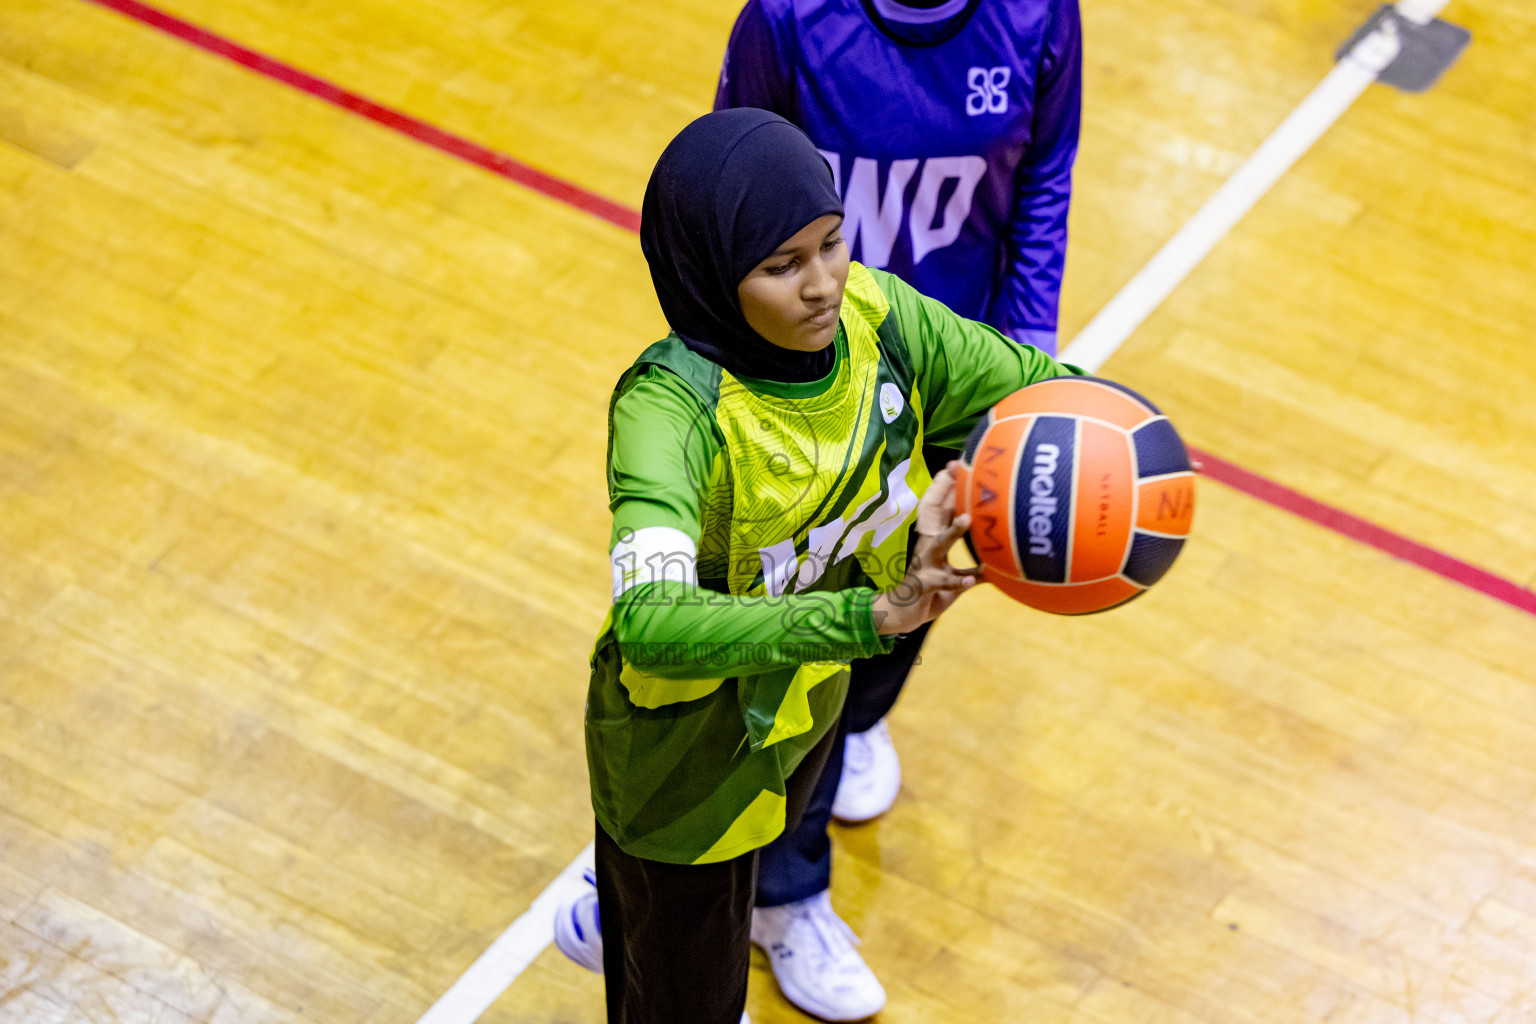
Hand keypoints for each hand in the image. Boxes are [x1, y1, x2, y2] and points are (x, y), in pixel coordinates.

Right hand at [872, 462, 982, 634]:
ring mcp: (924, 564)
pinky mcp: (924, 585)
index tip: (958, 464)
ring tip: (968, 519)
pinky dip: (957, 581)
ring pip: (939, 544)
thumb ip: (972, 572)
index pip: (941, 509)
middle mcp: (927, 548)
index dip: (949, 487)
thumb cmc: (926, 595)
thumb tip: (997, 568)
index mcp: (933, 542)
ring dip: (953, 531)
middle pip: (934, 513)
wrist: (898, 617)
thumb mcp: (952, 581)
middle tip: (955, 470)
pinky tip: (972, 580)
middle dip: (944, 491)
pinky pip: (941, 582)